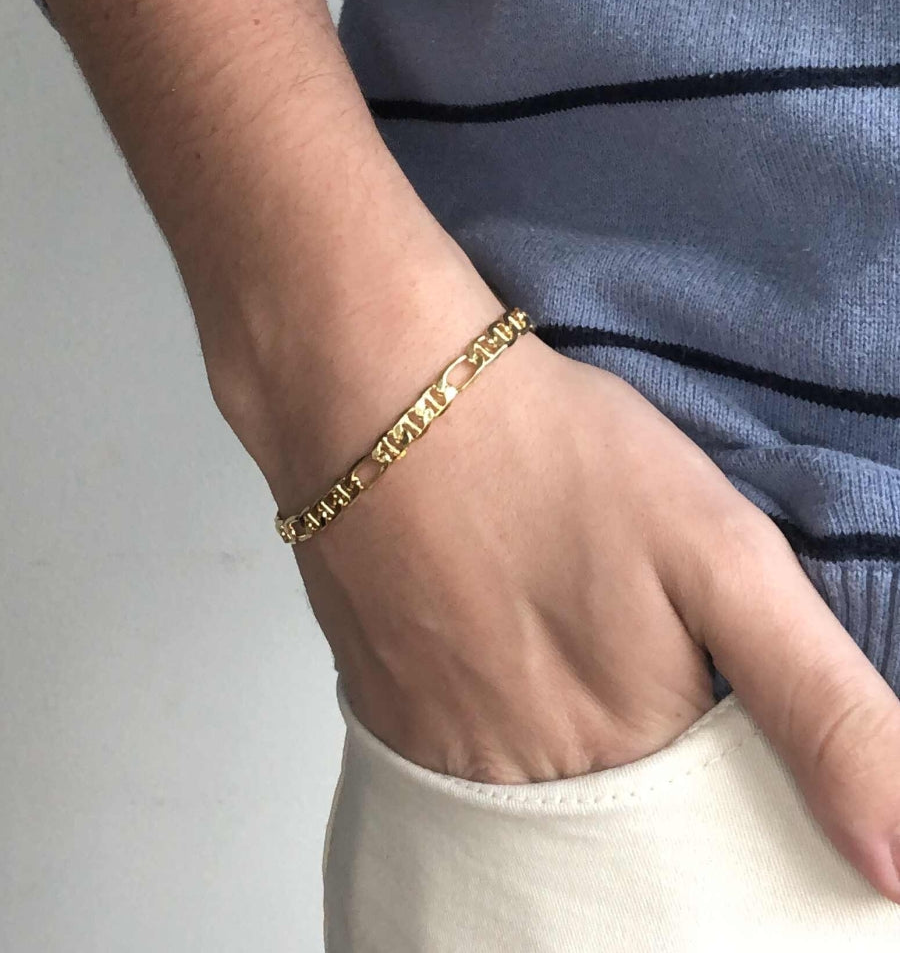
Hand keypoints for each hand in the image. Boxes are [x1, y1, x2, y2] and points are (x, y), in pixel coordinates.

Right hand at [226, 318, 899, 903]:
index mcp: (637, 754)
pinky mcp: (391, 716)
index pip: (721, 824)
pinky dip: (503, 722)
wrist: (384, 396)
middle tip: (641, 641)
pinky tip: (508, 643)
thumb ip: (821, 705)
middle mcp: (535, 787)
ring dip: (579, 741)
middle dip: (655, 747)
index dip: (739, 761)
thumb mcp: (726, 556)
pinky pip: (467, 765)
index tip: (725, 694)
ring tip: (576, 636)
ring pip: (546, 793)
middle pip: (626, 815)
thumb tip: (894, 870)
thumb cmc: (554, 455)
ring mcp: (451, 758)